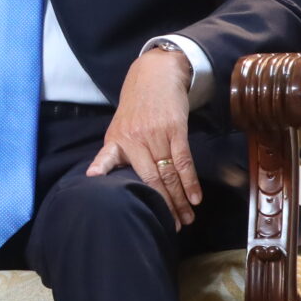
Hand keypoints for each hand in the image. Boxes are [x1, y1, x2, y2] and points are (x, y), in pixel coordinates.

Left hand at [85, 48, 200, 228]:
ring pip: (168, 173)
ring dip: (180, 199)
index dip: (113, 182)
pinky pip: (183, 160)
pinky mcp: (175, 129)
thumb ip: (116, 152)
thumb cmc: (136, 106)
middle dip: (162, 205)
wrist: (155, 75)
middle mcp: (134, 138)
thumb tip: (105, 177)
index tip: (114, 202)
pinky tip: (195, 198)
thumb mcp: (118, 126)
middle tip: (172, 225)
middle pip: (149, 179)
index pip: (111, 165)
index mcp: (116, 139)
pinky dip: (190, 181)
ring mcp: (155, 134)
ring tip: (186, 218)